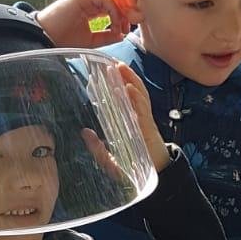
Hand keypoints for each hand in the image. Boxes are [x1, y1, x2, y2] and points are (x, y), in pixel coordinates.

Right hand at [36, 0, 127, 48]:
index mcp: (90, 9)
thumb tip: (122, 34)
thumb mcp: (90, 41)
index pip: (112, 8)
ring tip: (120, 29)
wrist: (44, 38)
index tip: (124, 32)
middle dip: (123, 14)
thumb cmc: (62, 40)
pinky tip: (113, 25)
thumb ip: (105, 37)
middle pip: (114, 2)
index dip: (121, 18)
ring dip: (119, 14)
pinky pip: (105, 0)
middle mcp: (89, 1)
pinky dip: (113, 12)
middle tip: (126, 29)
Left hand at [82, 63, 169, 179]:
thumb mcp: (110, 160)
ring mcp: (144, 121)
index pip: (122, 99)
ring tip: (120, 67)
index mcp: (129, 122)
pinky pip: (143, 109)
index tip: (103, 73)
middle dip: (123, 76)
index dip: (114, 85)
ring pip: (138, 95)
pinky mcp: (148, 128)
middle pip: (131, 92)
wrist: (154, 177)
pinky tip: (129, 88)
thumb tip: (85, 132)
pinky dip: (137, 97)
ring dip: (130, 80)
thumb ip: (98, 148)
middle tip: (110, 62)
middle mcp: (137, 118)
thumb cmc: (134, 168)